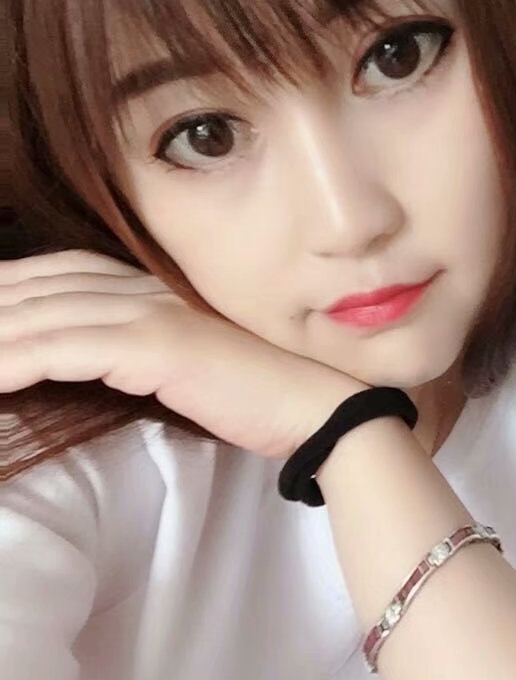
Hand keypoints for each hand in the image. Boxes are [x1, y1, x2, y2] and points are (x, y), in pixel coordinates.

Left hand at [0, 249, 362, 459]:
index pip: (67, 271)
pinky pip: (61, 347)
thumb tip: (106, 363)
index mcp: (158, 289)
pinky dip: (15, 359)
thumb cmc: (264, 397)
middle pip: (44, 283)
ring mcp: (151, 313)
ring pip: (43, 314)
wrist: (322, 408)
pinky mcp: (155, 346)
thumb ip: (149, 352)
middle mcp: (148, 289)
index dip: (17, 282)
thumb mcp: (195, 365)